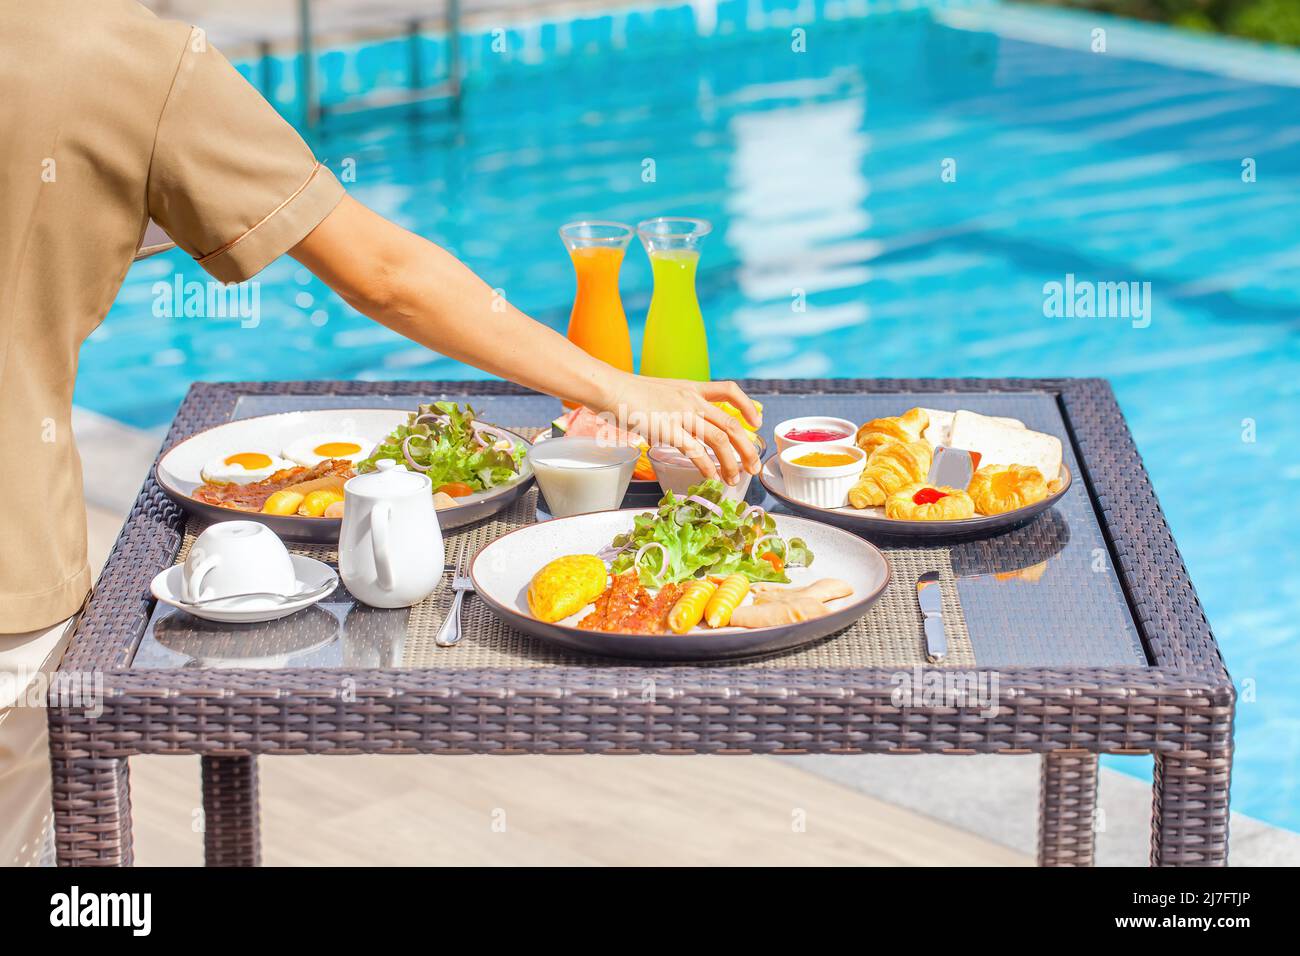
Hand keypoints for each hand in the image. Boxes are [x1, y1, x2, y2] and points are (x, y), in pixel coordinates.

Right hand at [596, 374, 762, 484]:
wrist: (611, 388)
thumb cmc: (629, 393)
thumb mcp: (661, 393)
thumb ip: (676, 408)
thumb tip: (681, 430)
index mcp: (692, 389)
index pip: (729, 390)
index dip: (747, 407)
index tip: (756, 423)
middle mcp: (691, 401)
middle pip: (731, 424)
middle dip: (748, 448)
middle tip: (754, 467)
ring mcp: (681, 415)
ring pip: (719, 440)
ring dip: (731, 462)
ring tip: (735, 479)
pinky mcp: (668, 429)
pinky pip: (695, 451)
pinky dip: (707, 467)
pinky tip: (711, 478)